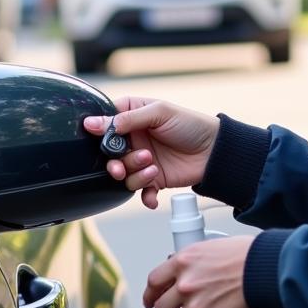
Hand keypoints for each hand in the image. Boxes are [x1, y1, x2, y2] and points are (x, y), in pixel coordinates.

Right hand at [83, 97, 219, 208]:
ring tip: (152, 167)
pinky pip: (139, 191)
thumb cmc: (190, 125)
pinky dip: (145, 195)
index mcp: (133, 116)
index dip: (101, 132)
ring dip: (134, 173)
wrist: (215, 151)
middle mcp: (134, 139)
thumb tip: (93, 123)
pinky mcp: (153, 179)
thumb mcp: (159, 113)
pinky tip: (153, 194)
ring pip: (123, 173)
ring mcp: (142, 159)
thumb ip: (127, 118)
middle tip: (121, 166)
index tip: (101, 139)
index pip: (106, 122)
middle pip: (110, 153)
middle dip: (115, 161)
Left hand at [143, 235, 254, 307]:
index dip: (150, 295)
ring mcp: (197, 306)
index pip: (154, 281)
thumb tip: (188, 269)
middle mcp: (185, 284)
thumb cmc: (244, 255)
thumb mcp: (211, 247)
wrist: (264, 268)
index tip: (150, 302)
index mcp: (183, 262)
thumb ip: (194, 260)